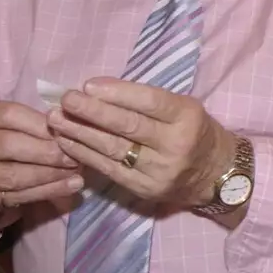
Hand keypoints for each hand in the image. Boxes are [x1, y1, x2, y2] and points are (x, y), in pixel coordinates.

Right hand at [0, 101, 82, 210]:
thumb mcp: (6, 121)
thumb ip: (32, 122)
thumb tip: (70, 127)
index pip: (10, 115)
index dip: (41, 124)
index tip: (67, 131)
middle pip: (9, 146)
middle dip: (47, 152)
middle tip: (74, 156)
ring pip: (12, 176)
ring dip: (49, 175)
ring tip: (75, 172)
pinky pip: (16, 196)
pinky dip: (46, 192)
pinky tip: (69, 187)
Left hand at [47, 78, 233, 208]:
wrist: (216, 174)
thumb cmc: (194, 131)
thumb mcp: (183, 109)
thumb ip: (145, 101)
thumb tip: (97, 90)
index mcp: (187, 118)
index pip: (150, 102)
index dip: (118, 93)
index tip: (88, 84)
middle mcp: (175, 145)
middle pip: (128, 126)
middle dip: (92, 112)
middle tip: (65, 100)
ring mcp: (159, 171)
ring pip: (114, 149)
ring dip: (80, 133)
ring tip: (56, 119)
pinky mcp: (145, 189)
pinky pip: (109, 169)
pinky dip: (85, 155)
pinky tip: (66, 142)